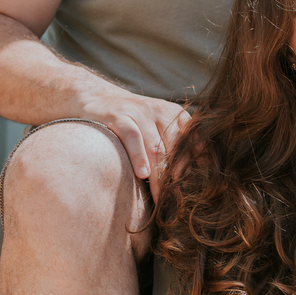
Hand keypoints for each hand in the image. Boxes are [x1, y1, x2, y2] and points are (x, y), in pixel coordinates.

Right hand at [69, 83, 188, 197]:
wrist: (97, 95)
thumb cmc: (133, 119)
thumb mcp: (157, 124)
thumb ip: (175, 141)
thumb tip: (198, 168)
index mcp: (174, 113)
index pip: (191, 139)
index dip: (195, 161)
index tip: (197, 183)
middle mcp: (160, 111)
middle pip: (174, 147)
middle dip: (177, 175)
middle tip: (178, 198)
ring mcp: (140, 112)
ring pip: (155, 147)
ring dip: (160, 174)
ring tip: (162, 195)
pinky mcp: (119, 116)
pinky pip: (133, 138)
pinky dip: (139, 156)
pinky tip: (142, 174)